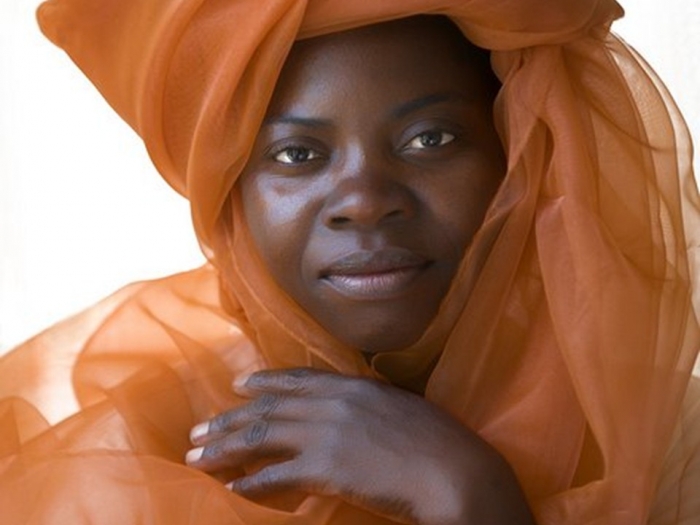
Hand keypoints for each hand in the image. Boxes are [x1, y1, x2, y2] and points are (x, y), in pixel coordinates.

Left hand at [186, 368, 534, 524]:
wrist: (455, 470)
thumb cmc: (439, 442)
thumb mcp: (401, 407)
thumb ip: (368, 403)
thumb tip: (350, 407)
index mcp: (352, 385)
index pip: (296, 379)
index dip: (263, 383)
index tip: (237, 386)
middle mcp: (332, 403)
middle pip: (267, 409)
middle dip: (227, 420)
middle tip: (197, 431)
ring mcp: (326, 433)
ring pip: (261, 436)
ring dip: (224, 447)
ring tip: (197, 457)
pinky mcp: (326, 468)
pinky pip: (276, 475)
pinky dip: (251, 482)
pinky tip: (232, 487)